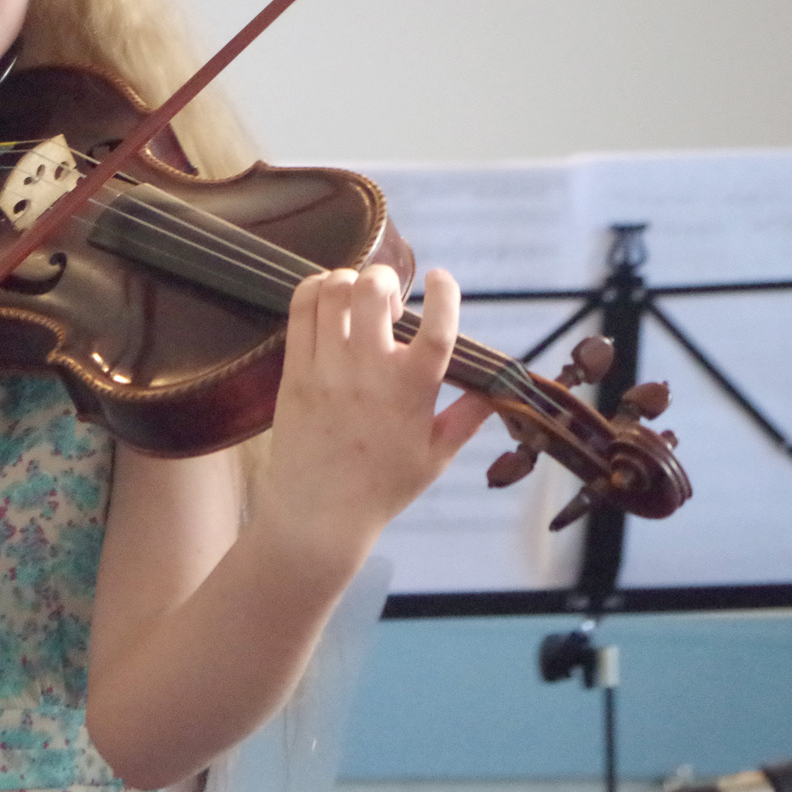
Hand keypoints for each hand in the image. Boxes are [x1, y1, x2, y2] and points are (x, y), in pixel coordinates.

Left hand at [264, 265, 492, 558]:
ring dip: (348, 280)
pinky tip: (326, 300)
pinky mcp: (294, 371)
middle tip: (389, 296)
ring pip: (332, 291)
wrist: (319, 513)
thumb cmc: (383, 487)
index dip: (444, 293)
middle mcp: (369, 371)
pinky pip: (300, 311)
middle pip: (373, 291)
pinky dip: (314, 290)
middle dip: (385, 278)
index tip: (440, 278)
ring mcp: (327, 368)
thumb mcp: (436, 456)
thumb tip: (497, 390)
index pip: (437, 328)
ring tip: (355, 296)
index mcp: (412, 390)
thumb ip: (468, 417)